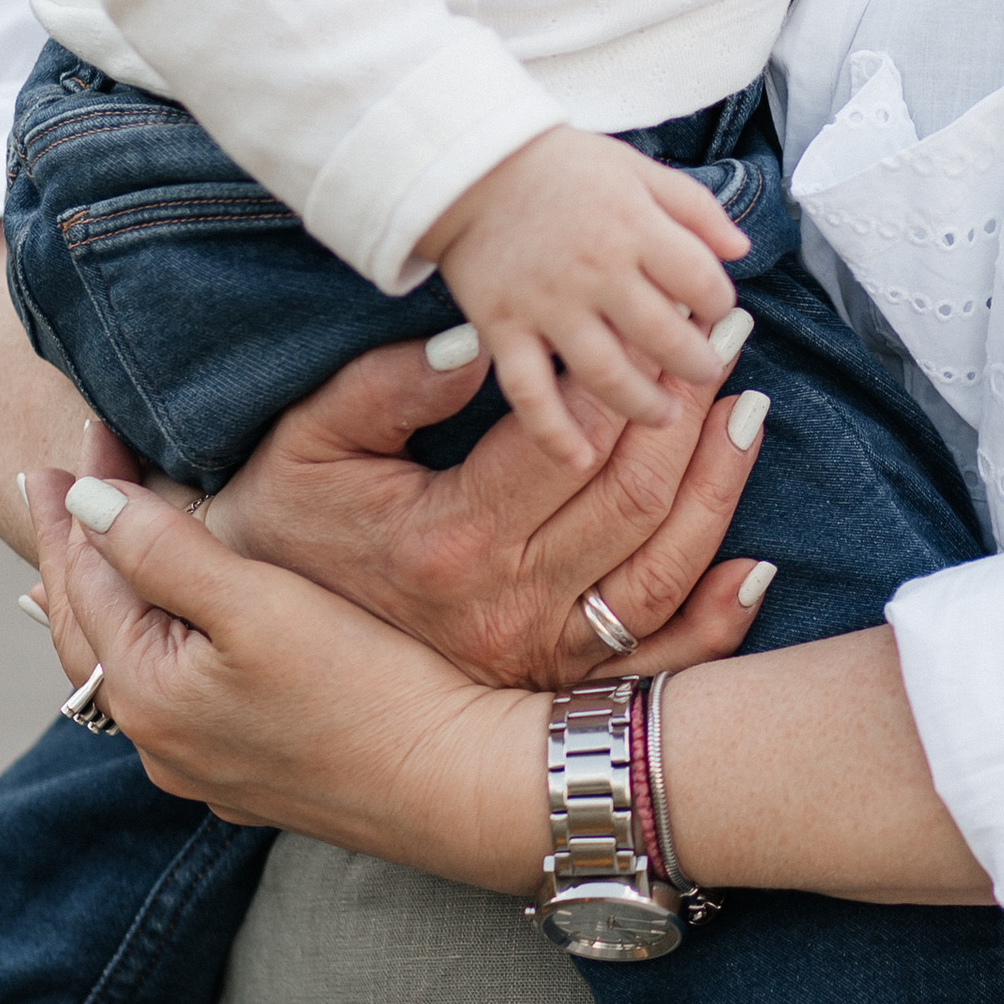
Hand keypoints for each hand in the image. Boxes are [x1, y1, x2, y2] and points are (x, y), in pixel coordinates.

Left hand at [32, 469, 549, 892]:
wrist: (454, 786)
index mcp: (146, 692)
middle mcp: (158, 742)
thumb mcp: (257, 601)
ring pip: (123, 669)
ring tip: (82, 557)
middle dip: (69, 550)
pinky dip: (148, 647)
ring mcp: (203, 767)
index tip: (76, 433)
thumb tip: (84, 502)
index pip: (86, 574)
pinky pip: (170, 699)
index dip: (78, 498)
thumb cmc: (366, 686)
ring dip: (104, 603)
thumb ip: (163, 548)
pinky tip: (162, 639)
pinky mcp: (251, 777)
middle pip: (86, 630)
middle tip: (48, 484)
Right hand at [200, 329, 777, 687]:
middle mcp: (503, 608)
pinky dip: (715, 622)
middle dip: (688, 409)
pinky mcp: (549, 687)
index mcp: (447, 539)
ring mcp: (534, 659)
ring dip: (717, 490)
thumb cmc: (281, 525)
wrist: (249, 646)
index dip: (626, 374)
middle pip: (631, 500)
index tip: (667, 316)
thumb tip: (477, 342)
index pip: (569, 441)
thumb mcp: (308, 439)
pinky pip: (653, 665)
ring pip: (659, 574)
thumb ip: (389, 384)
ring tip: (746, 412)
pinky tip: (754, 565)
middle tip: (726, 337)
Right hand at [420, 127, 745, 460]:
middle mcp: (596, 270)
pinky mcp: (503, 328)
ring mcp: (548, 305)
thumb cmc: (564, 168)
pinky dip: (553, 432)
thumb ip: (695, 208)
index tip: (715, 311)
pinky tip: (579, 460)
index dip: (718, 303)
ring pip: (607, 374)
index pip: (699, 281)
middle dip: (696, 364)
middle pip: (663, 337)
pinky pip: (529, 391)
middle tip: (703, 372)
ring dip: (644, 405)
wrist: (470, 166)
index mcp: (635, 226)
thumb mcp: (639, 169)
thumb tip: (741, 250)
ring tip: (664, 415)